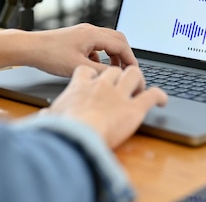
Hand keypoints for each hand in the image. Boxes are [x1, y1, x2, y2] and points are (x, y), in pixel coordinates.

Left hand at [22, 23, 137, 76]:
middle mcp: (90, 30)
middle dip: (125, 55)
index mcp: (93, 34)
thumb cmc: (50, 55)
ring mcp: (83, 33)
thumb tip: (116, 76)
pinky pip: (96, 45)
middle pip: (118, 39)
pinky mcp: (77, 38)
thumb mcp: (78, 67)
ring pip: (107, 42)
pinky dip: (100, 56)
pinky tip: (94, 67)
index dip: (131, 59)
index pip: (121, 45)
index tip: (135, 72)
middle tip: (128, 70)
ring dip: (113, 55)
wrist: (30, 48)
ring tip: (113, 70)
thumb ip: (100, 71)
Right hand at [45, 65, 167, 148]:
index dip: (94, 73)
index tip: (96, 78)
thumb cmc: (63, 127)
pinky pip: (152, 95)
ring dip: (138, 79)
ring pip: (134, 74)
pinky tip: (162, 100)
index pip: (88, 71)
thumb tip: (43, 117)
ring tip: (141, 87)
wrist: (78, 134)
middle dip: (119, 74)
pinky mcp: (135, 107)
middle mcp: (102, 85)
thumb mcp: (52, 118)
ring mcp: (119, 93)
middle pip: (114, 69)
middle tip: (121, 83)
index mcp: (81, 86)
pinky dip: (159, 96)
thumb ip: (49, 115)